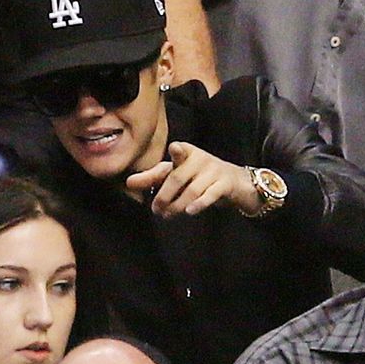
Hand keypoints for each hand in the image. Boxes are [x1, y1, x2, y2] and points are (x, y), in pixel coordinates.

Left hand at [126, 141, 261, 216]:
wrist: (236, 182)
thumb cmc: (199, 176)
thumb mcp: (177, 173)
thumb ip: (153, 177)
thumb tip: (128, 182)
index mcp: (186, 153)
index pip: (178, 153)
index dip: (177, 152)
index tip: (175, 149)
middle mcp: (200, 159)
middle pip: (178, 177)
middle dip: (164, 195)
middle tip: (156, 210)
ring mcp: (214, 171)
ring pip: (192, 189)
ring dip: (178, 204)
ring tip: (168, 214)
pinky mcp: (225, 184)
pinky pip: (211, 195)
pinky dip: (199, 204)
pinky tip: (189, 211)